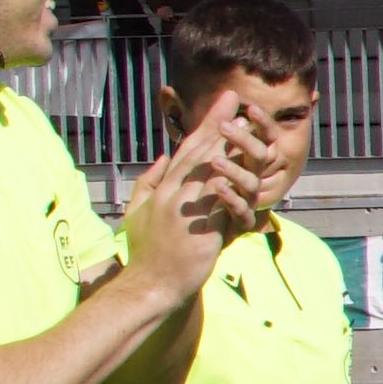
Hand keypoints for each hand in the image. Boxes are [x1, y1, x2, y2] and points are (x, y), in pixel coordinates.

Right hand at [111, 114, 250, 299]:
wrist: (149, 284)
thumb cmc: (146, 252)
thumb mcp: (137, 212)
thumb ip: (147, 183)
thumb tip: (161, 158)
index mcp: (161, 188)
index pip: (185, 150)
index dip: (204, 126)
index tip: (221, 106)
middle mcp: (171, 193)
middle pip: (198, 151)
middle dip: (217, 123)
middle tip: (234, 99)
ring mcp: (182, 209)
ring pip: (207, 168)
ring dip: (228, 144)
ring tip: (245, 123)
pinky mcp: (196, 226)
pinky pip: (215, 198)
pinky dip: (229, 179)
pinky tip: (244, 163)